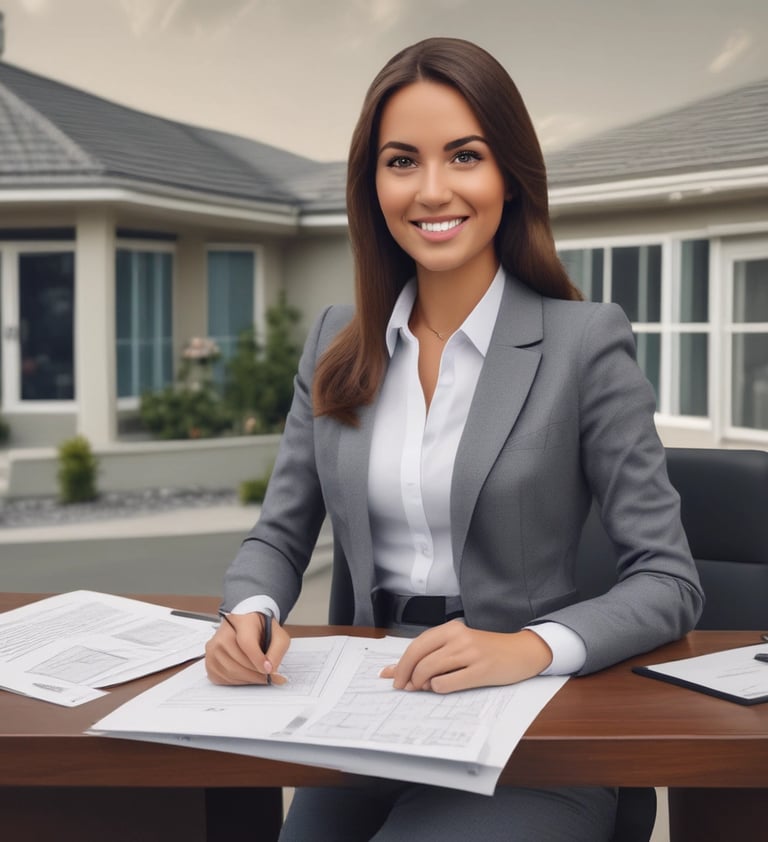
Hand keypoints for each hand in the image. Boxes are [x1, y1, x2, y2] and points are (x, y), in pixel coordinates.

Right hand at [205, 611, 289, 684]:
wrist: (245, 626)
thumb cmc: (261, 630)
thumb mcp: (277, 636)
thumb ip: (277, 652)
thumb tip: (270, 670)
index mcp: (241, 621)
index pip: (246, 643)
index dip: (259, 660)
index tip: (269, 670)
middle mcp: (223, 633)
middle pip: (239, 662)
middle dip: (257, 674)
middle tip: (270, 677)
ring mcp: (213, 648)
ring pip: (232, 673)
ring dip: (249, 679)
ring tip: (259, 675)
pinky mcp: (209, 661)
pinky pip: (224, 679)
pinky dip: (238, 681)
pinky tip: (246, 674)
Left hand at [379, 622, 551, 693]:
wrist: (520, 651)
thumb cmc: (486, 650)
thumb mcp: (459, 644)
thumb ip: (432, 653)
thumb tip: (395, 669)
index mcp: (450, 629)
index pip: (416, 645)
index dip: (400, 663)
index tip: (391, 676)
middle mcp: (458, 638)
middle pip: (419, 657)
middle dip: (405, 674)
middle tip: (402, 687)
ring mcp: (470, 654)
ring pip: (430, 669)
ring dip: (419, 683)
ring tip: (420, 688)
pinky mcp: (480, 671)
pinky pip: (448, 683)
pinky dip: (437, 688)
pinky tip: (439, 687)